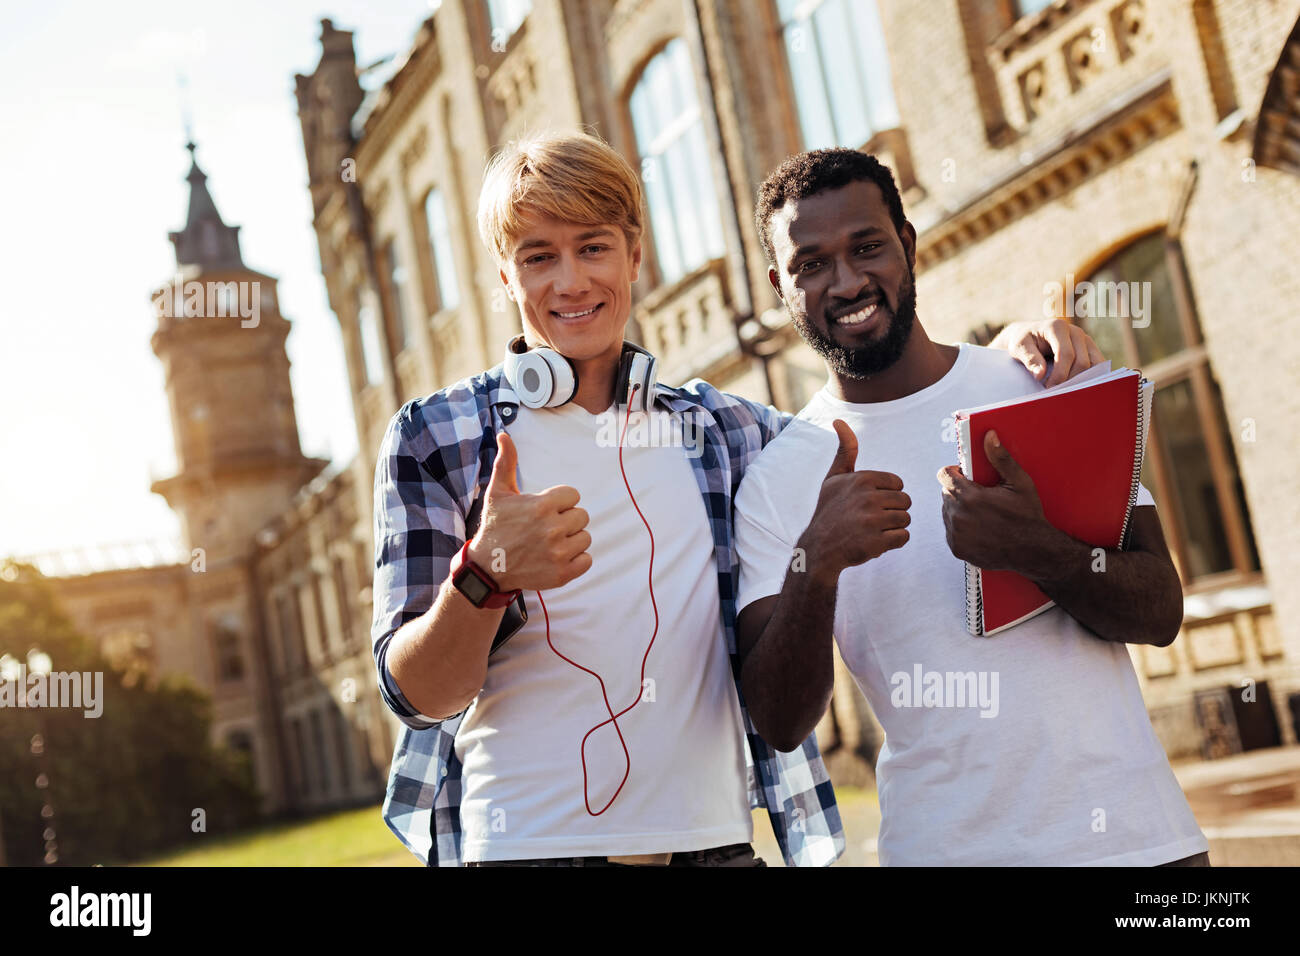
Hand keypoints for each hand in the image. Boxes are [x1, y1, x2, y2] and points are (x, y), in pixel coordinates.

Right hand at [465, 432, 591, 591]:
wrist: (487, 568)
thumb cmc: (495, 526)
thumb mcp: (497, 492)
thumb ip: (506, 462)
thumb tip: (504, 435)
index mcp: (541, 505)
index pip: (573, 495)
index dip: (560, 502)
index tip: (543, 510)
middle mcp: (552, 529)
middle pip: (582, 516)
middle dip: (566, 520)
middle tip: (545, 528)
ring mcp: (558, 553)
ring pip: (585, 537)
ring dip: (571, 540)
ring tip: (550, 543)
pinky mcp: (562, 574)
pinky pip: (587, 560)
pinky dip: (576, 560)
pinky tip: (557, 557)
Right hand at [799, 420, 909, 579]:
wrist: (818, 548)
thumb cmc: (830, 510)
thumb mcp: (834, 478)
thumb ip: (845, 450)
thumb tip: (838, 420)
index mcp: (862, 479)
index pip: (898, 484)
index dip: (887, 495)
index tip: (869, 503)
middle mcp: (868, 498)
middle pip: (905, 502)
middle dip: (892, 512)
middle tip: (870, 519)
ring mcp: (872, 521)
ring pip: (906, 520)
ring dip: (892, 527)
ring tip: (872, 530)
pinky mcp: (876, 542)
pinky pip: (903, 538)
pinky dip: (893, 543)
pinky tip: (874, 542)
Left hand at [937, 430, 1060, 572]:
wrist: (1034, 551)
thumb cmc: (1028, 515)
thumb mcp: (1019, 483)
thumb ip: (1000, 458)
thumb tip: (989, 436)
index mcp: (970, 497)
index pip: (944, 475)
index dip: (954, 472)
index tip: (965, 475)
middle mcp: (958, 517)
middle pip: (946, 493)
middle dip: (959, 491)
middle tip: (979, 495)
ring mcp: (956, 535)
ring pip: (947, 512)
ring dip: (958, 509)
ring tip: (980, 512)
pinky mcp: (957, 549)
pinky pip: (950, 530)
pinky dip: (960, 527)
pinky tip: (978, 527)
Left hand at [990, 318, 1105, 386]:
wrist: (1030, 335)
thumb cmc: (1023, 341)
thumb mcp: (1019, 347)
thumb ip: (1029, 359)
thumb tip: (1039, 375)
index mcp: (1057, 327)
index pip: (1066, 354)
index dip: (1060, 375)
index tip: (1049, 389)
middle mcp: (1075, 332)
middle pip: (1082, 361)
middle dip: (1070, 380)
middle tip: (1057, 394)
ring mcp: (1085, 339)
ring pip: (1094, 364)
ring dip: (1083, 380)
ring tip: (1067, 392)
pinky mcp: (1090, 348)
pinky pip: (1098, 365)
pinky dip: (1091, 377)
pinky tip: (1078, 388)